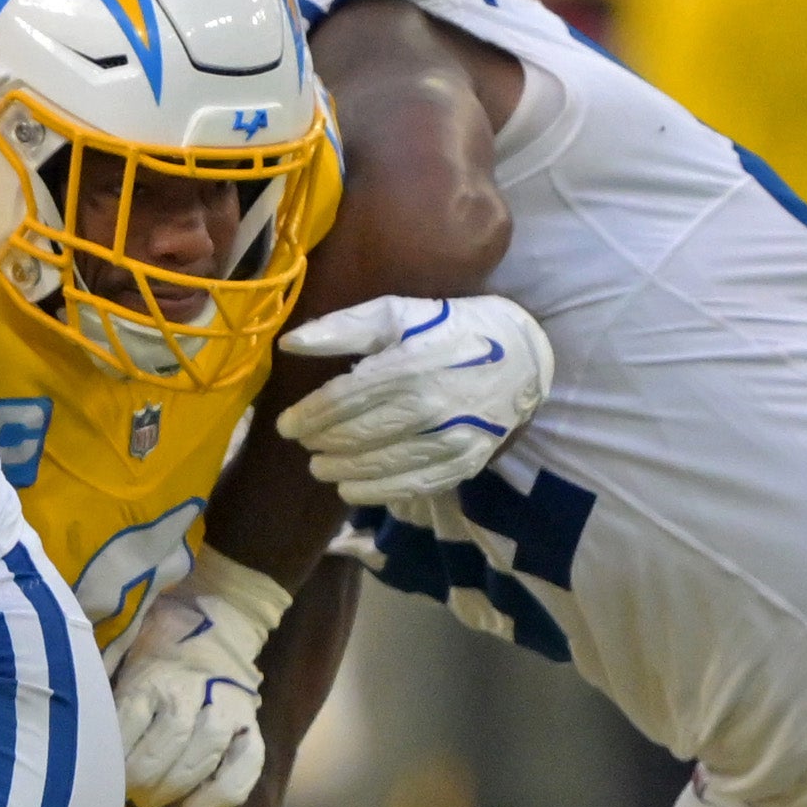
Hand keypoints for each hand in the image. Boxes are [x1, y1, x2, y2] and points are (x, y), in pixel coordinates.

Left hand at [113, 553, 292, 806]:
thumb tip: (60, 708)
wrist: (215, 619)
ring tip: (150, 801)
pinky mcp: (251, 724)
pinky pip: (247, 764)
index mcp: (150, 674)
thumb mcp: (118, 653)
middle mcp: (190, 689)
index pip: (128, 720)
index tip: (96, 770)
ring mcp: (226, 707)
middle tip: (126, 791)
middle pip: (168, 742)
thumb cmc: (150, 648)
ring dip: (175, 787)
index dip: (110, 755)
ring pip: (205, 754)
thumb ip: (95, 680)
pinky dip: (223, 794)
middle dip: (142, 778)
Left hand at [274, 293, 550, 504]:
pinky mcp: (465, 462)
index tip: (285, 425)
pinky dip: (375, 492)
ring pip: (380, 465)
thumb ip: (344, 327)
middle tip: (305, 445)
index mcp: (409, 364)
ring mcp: (450, 438)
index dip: (308, 416)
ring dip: (341, 471)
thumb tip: (289, 343)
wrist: (521, 356)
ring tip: (320, 467)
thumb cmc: (449, 329)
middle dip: (322, 443)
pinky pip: (412, 485)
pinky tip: (351, 490)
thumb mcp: (399, 314)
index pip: (343, 399)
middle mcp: (429, 406)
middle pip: (357, 435)